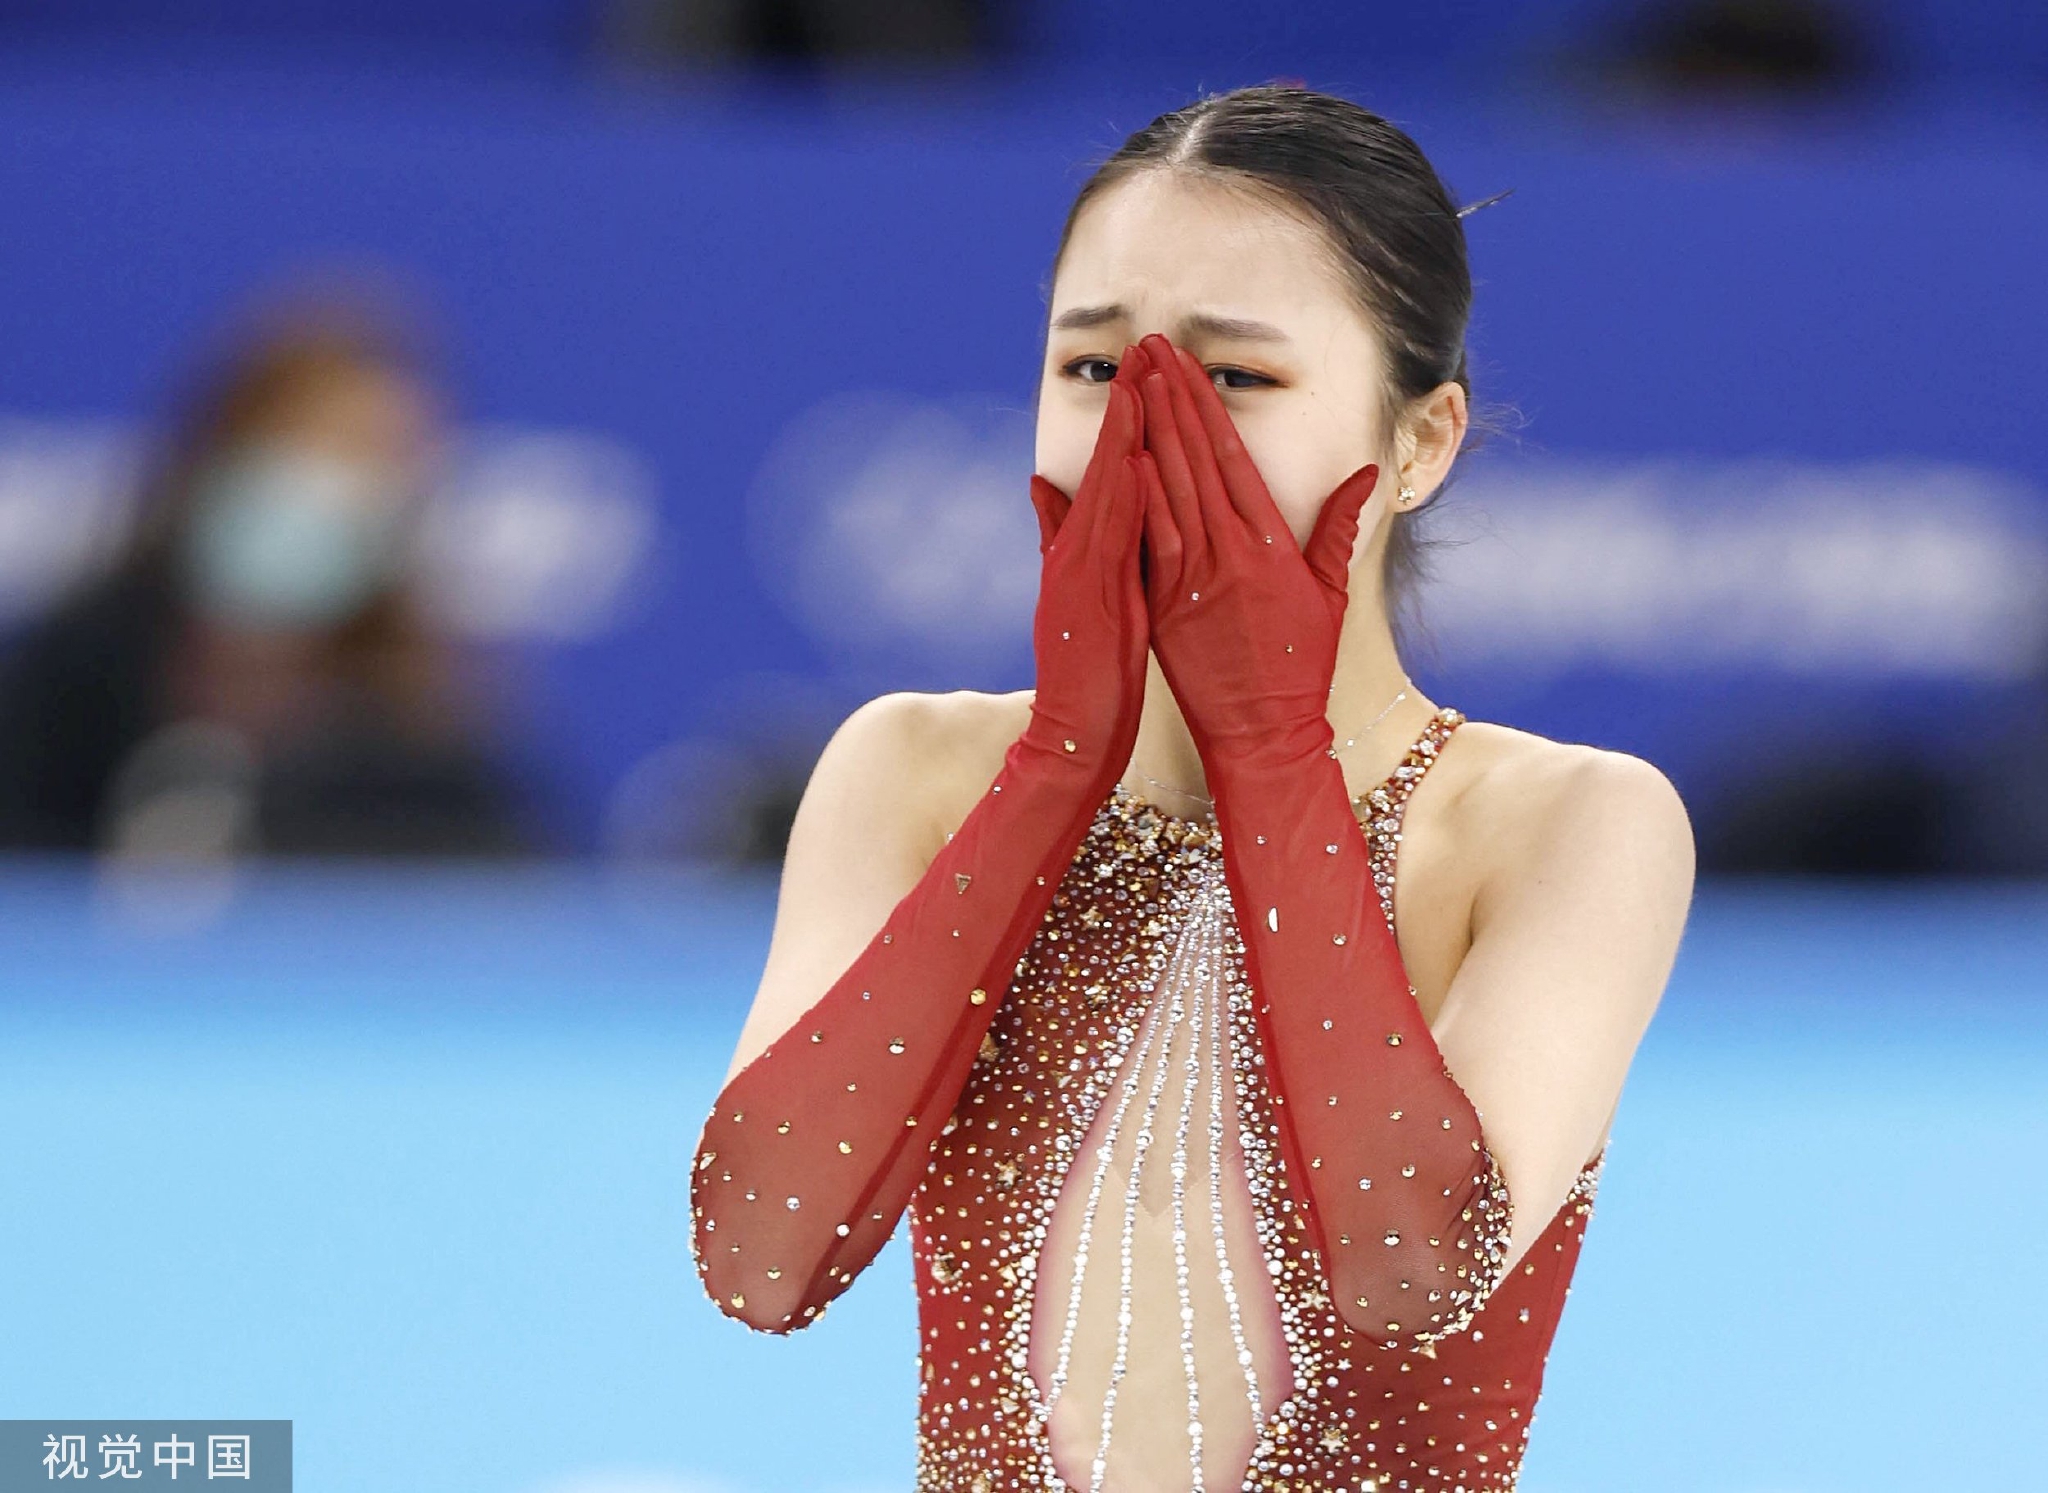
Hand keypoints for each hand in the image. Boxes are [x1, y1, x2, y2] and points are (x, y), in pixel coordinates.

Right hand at [1019, 345, 1151, 777]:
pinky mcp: (1088, 601)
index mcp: (1087, 549)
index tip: (1149, 368)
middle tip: (1147, 348)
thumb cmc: (1087, 671)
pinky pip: (1109, 541)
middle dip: (1130, 405)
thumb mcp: (1077, 597)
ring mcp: (1081, 574)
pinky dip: (1120, 500)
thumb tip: (1044, 486)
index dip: (1130, 418)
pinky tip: (1135, 461)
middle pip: (1109, 465)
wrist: (1073, 734)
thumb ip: (1059, 540)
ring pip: (1107, 492)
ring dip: (1124, 437)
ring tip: (1143, 384)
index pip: (1114, 470)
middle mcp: (1080, 552)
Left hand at [1133, 332, 1379, 767]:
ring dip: (1146, 431)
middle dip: (1170, 397)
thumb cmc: (1300, 668)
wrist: (1265, 735)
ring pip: (1167, 490)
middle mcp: (1232, 554)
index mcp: (1271, 545)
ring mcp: (1196, 580)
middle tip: (1150, 346)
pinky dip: (1134, 498)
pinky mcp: (1167, 608)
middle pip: (1195, 459)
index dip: (1205, 404)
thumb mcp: (1328, 595)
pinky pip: (1149, 542)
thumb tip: (1364, 474)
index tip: (1184, 362)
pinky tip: (1118, 454)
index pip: (1232, 456)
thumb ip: (1338, 530)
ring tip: (1130, 382)